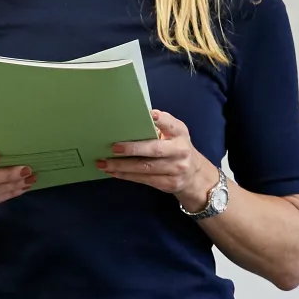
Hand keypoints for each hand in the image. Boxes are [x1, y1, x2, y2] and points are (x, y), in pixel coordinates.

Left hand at [98, 110, 216, 211]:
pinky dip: (126, 176)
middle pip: (155, 150)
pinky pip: (144, 180)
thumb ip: (159, 126)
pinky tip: (113, 172)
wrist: (194, 175)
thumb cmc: (176, 148)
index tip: (150, 115)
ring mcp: (175, 169)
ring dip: (122, 166)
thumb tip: (131, 119)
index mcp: (180, 134)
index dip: (161, 120)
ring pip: (145, 168)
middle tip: (114, 147)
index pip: (171, 125)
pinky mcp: (169, 183)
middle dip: (133, 149)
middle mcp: (180, 151)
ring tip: (104, 163)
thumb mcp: (174, 134)